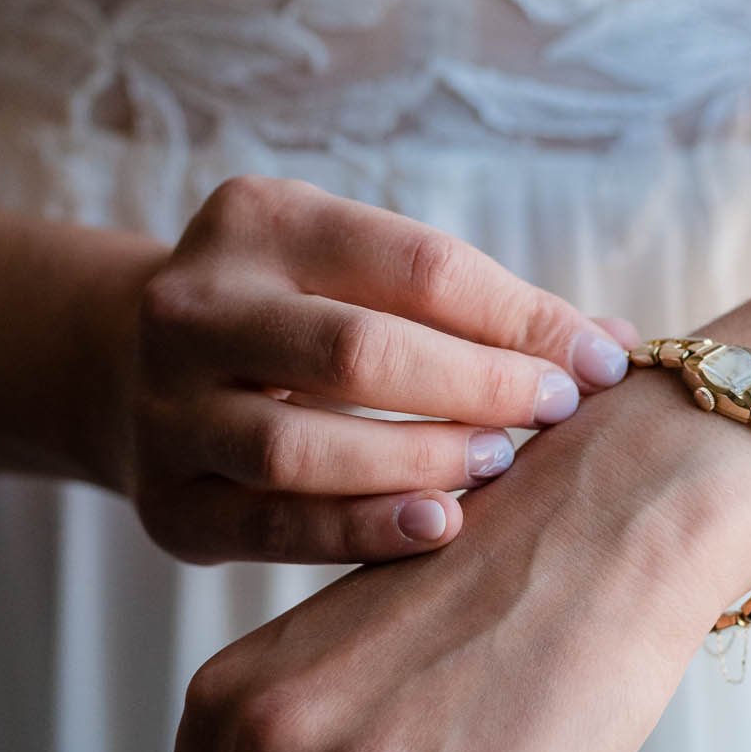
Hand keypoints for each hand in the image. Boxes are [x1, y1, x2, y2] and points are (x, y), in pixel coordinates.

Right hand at [88, 174, 637, 564]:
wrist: (132, 369)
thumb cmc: (302, 318)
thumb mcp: (364, 275)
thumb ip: (482, 307)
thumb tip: (618, 350)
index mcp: (259, 220)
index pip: (416, 265)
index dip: (521, 317)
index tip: (596, 363)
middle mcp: (193, 306)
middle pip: (357, 350)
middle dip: (477, 386)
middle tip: (551, 416)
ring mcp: (166, 409)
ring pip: (302, 448)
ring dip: (421, 461)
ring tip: (498, 467)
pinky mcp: (167, 505)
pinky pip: (276, 528)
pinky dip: (365, 531)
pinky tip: (439, 528)